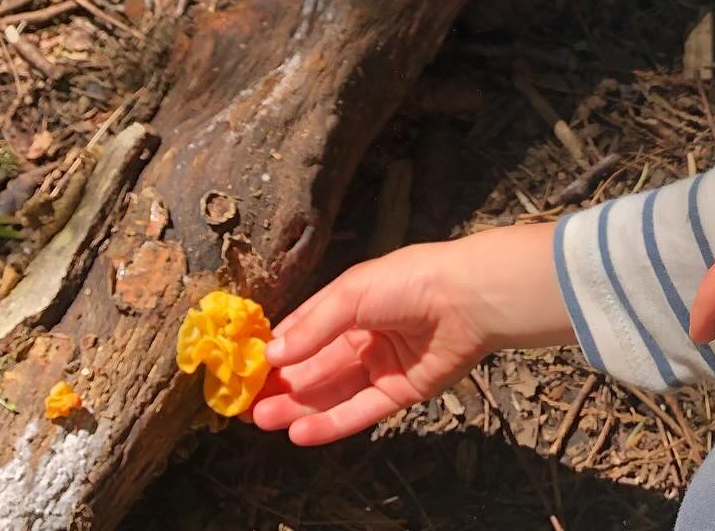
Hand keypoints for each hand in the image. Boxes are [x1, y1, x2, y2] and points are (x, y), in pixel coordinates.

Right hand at [254, 224, 561, 444]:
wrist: (467, 298)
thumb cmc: (408, 281)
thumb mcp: (352, 294)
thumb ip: (313, 327)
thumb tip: (271, 356)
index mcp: (352, 301)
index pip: (306, 328)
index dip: (278, 349)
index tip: (246, 369)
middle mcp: (365, 333)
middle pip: (317, 365)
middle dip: (284, 385)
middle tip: (249, 405)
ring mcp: (383, 364)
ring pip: (333, 391)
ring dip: (299, 407)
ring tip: (264, 421)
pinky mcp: (401, 391)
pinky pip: (360, 411)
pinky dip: (331, 423)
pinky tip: (300, 432)